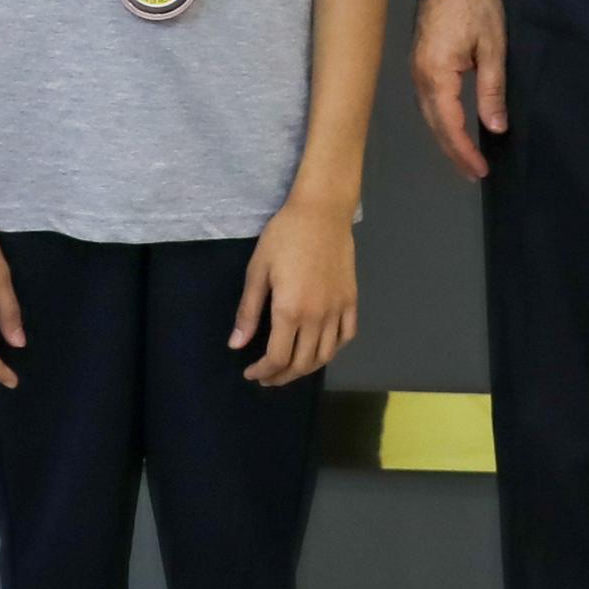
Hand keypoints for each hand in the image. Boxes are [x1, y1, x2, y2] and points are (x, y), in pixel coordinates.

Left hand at [233, 199, 359, 383]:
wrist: (322, 212)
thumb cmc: (284, 236)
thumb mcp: (258, 270)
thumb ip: (248, 312)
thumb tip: (237, 345)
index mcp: (290, 311)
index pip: (278, 358)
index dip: (263, 372)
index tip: (251, 373)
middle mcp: (317, 317)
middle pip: (302, 363)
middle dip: (282, 376)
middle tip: (267, 377)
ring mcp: (338, 310)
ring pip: (326, 355)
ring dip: (306, 369)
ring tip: (290, 368)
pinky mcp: (351, 300)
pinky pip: (347, 336)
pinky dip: (333, 349)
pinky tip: (320, 348)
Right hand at [412, 0, 509, 180]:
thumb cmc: (474, 1)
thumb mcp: (492, 45)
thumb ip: (492, 89)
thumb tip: (495, 127)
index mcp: (436, 74)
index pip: (449, 125)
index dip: (464, 151)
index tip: (481, 170)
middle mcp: (420, 76)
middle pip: (434, 125)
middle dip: (454, 152)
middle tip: (475, 173)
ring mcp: (416, 68)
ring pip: (428, 115)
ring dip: (446, 138)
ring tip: (465, 158)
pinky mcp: (420, 61)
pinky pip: (428, 101)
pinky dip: (440, 120)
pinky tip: (452, 126)